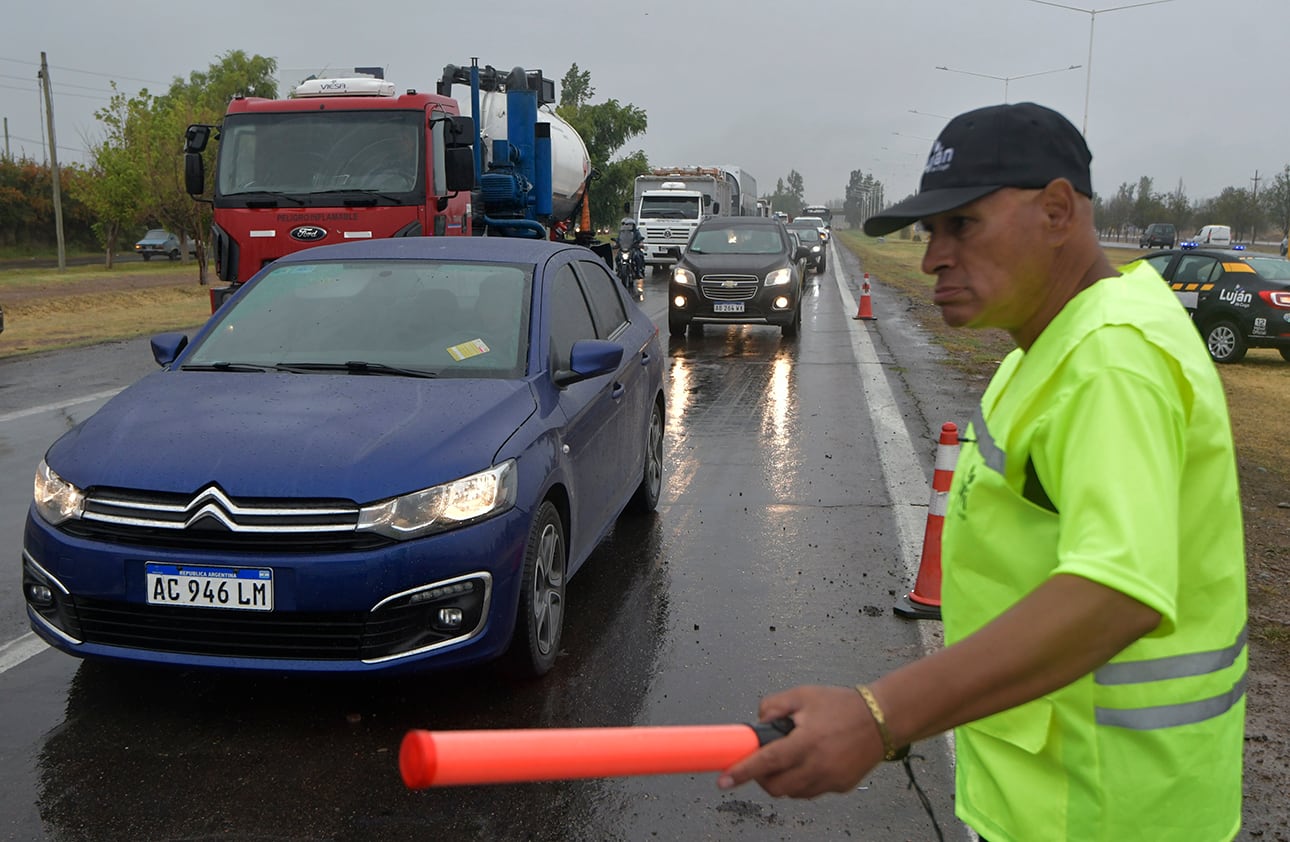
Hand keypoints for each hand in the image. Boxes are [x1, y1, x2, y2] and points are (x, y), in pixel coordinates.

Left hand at [718, 684, 885, 797]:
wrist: (882, 719)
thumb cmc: (844, 705)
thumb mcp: (803, 695)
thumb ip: (774, 705)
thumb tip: (758, 723)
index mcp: (807, 741)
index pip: (767, 762)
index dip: (743, 772)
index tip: (724, 780)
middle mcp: (819, 765)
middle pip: (776, 787)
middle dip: (761, 778)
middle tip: (760, 763)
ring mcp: (830, 780)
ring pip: (793, 793)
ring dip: (782, 780)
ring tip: (788, 758)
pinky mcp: (840, 787)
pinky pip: (811, 791)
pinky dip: (801, 782)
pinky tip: (806, 763)